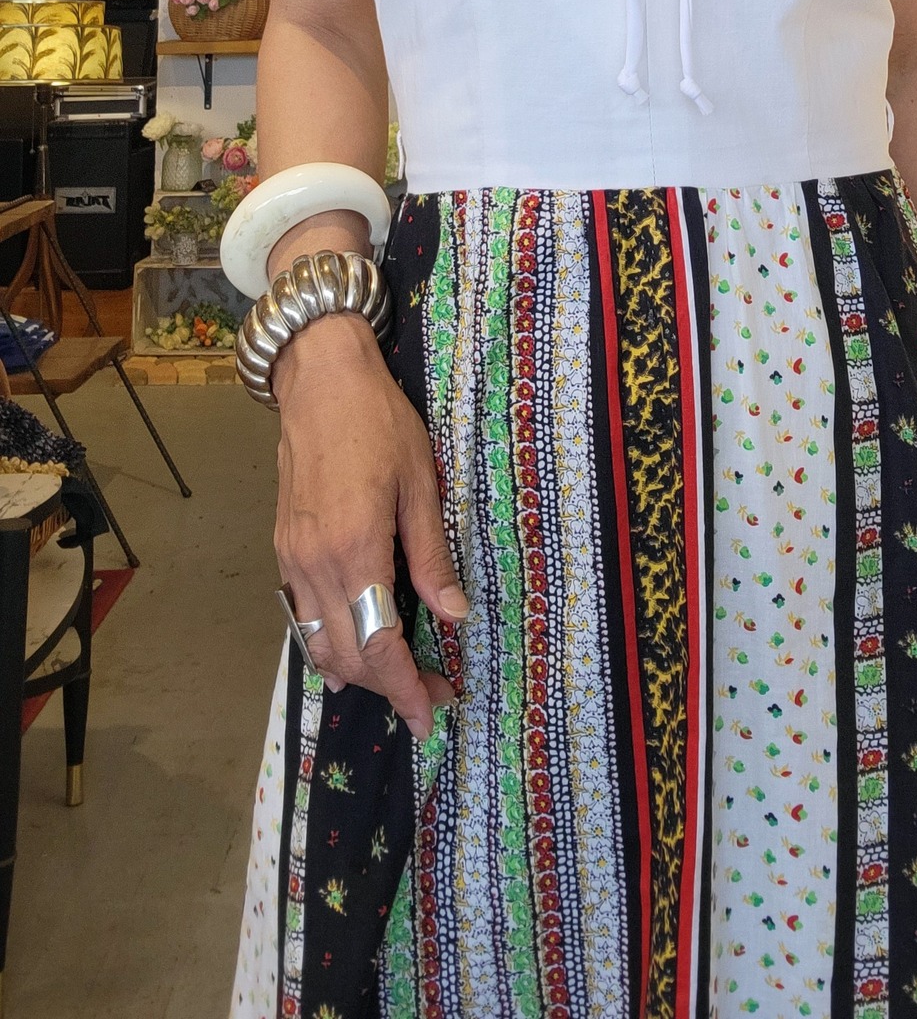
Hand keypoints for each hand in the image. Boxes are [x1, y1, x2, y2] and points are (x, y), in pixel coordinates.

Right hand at [272, 311, 466, 737]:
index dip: (407, 686)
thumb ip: (432, 555)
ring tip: (398, 678)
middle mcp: (315, 565)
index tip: (431, 714)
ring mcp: (292, 558)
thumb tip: (454, 615)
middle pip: (348, 654)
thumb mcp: (421, 483)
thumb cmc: (379, 423)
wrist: (319, 380)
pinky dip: (329, 642)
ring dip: (358, 670)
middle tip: (430, 695)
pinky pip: (302, 614)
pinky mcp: (283, 547)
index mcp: (356, 550)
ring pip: (319, 641)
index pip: (380, 642)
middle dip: (389, 686)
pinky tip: (353, 647)